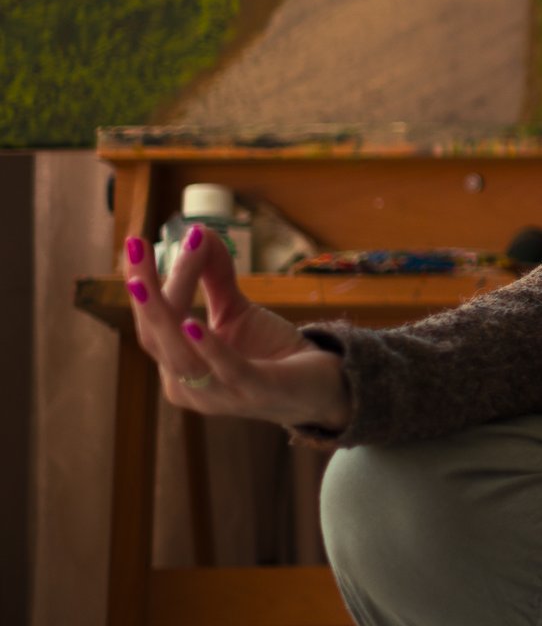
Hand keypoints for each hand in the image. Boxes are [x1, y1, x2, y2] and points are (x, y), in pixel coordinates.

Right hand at [121, 224, 351, 432]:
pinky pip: (226, 370)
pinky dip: (208, 347)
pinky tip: (192, 322)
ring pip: (181, 356)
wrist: (324, 385)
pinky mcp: (257, 393)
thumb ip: (213, 276)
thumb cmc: (271, 351)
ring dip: (163, 315)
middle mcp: (190, 386)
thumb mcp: (236, 310)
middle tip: (134, 246)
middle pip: (156, 339)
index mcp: (179, 368)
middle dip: (143, 294)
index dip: (148, 283)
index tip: (140, 242)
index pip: (155, 324)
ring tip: (144, 281)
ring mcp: (221, 395)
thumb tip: (199, 230)